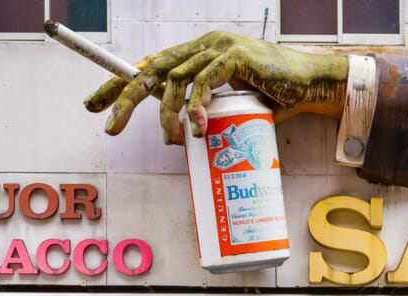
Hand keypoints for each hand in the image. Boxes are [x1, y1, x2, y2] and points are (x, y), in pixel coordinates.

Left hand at [84, 32, 349, 143]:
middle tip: (108, 126)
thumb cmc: (277, 97)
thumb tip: (185, 134)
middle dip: (124, 98)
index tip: (95, 106)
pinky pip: (203, 83)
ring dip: (166, 113)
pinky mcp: (235, 56)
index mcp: (200, 54)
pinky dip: (196, 107)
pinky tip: (197, 128)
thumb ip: (208, 111)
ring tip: (170, 138)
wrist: (312, 85)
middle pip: (152, 69)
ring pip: (175, 80)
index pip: (151, 67)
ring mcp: (219, 47)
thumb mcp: (233, 106)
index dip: (119, 86)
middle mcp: (205, 45)